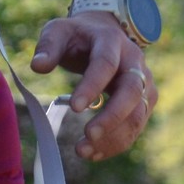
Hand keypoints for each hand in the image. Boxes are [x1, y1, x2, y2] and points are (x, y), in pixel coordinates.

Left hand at [28, 11, 152, 159]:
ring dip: (114, 137)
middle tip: (87, 135)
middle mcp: (134, 61)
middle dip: (111, 117)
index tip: (73, 107)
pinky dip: (116, 142)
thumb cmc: (78, 35)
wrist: (105, 32)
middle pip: (131, 92)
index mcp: (111, 40)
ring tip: (84, 151)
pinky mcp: (145, 101)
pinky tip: (93, 153)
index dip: (92, 86)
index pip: (106, 64)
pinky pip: (136, 126)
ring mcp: (143, 82)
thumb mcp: (59, 31)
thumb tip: (38, 65)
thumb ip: (48, 46)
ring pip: (137, 114)